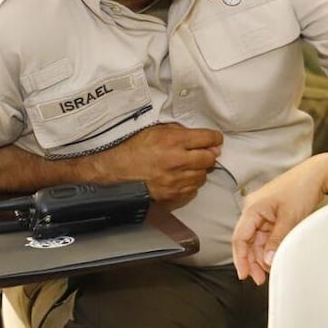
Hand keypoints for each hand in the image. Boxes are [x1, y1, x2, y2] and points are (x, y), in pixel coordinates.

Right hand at [93, 123, 221, 206]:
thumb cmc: (132, 149)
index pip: (208, 138)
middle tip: (200, 153)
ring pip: (203, 176)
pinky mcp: (172, 196)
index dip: (214, 138)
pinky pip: (192, 190)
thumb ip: (180, 131)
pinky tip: (179, 178)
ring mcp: (175, 181)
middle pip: (209, 158)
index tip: (214, 140)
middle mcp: (177, 161)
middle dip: (208, 154)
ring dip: (198, 170)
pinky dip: (190, 184)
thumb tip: (205, 140)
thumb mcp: (154, 130)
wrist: (114, 172)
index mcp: (173, 141)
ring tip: (186, 166)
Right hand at [232, 157, 327, 284]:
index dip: (240, 258)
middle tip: (259, 279)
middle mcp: (254, 210)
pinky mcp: (271, 214)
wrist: (316, 174)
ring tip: (268, 272)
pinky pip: (265, 235)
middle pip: (246, 241)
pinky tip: (273, 259)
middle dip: (252, 261)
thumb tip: (268, 261)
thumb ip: (277, 240)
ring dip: (261, 256)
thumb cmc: (301, 189)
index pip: (240, 238)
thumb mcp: (289, 217)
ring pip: (256, 240)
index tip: (244, 275)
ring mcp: (262, 212)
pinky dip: (269, 247)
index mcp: (253, 208)